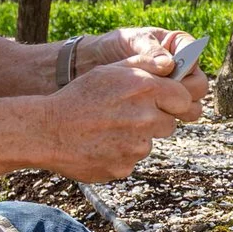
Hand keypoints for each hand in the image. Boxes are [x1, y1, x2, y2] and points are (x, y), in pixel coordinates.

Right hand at [38, 58, 205, 180]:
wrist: (47, 131)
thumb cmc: (79, 96)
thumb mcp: (110, 71)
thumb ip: (145, 65)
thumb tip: (172, 63)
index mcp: (146, 90)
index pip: (185, 99)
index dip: (175, 100)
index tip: (165, 102)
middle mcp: (146, 119)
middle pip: (169, 123)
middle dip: (154, 119)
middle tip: (126, 115)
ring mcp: (136, 147)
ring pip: (148, 143)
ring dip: (135, 138)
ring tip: (107, 129)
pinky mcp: (124, 168)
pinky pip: (131, 161)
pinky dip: (119, 154)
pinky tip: (99, 145)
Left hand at [86, 26, 210, 108]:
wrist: (93, 64)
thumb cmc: (115, 45)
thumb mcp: (131, 41)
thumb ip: (150, 50)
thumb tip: (170, 65)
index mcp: (179, 47)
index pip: (194, 59)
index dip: (185, 69)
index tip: (166, 73)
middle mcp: (183, 70)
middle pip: (198, 88)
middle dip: (182, 93)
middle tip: (159, 95)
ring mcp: (174, 91)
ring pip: (191, 107)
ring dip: (176, 110)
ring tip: (152, 106)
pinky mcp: (164, 108)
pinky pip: (173, 118)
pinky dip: (163, 119)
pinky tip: (144, 114)